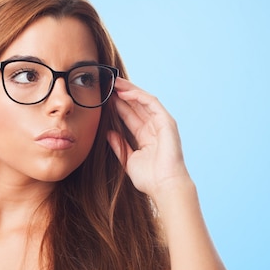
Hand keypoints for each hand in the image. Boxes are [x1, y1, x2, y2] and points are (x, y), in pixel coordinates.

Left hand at [107, 77, 190, 197]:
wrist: (164, 186)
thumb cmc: (150, 179)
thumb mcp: (128, 159)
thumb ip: (119, 145)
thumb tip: (108, 133)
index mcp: (145, 137)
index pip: (130, 117)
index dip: (117, 107)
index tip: (103, 98)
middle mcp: (154, 128)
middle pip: (136, 106)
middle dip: (121, 94)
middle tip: (106, 84)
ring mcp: (161, 124)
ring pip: (143, 101)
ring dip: (128, 91)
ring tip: (113, 83)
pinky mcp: (166, 121)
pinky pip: (151, 103)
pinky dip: (138, 96)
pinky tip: (124, 92)